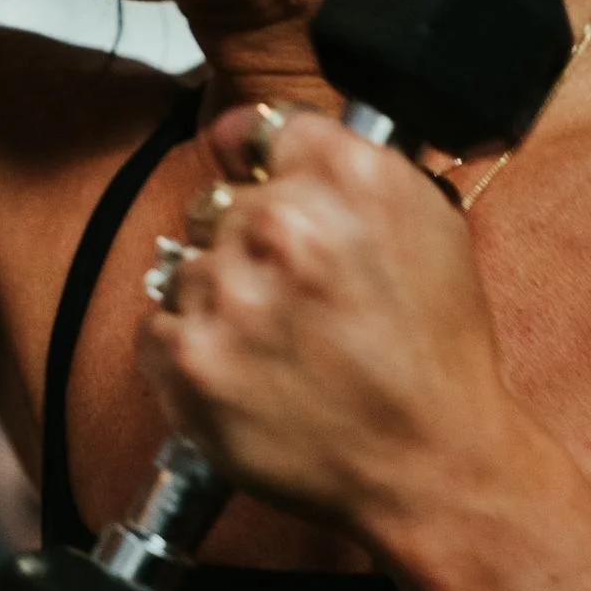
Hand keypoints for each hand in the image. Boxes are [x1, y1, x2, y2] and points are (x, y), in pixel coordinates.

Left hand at [139, 107, 523, 548]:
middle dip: (245, 246)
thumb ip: (348, 167)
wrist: (429, 461)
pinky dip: (191, 352)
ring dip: (219, 302)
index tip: (260, 189)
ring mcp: (231, 291)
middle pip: (217, 203)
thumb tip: (265, 136)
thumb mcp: (429, 226)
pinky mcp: (190, 358)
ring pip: (185, 267)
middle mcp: (285, 223)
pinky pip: (156, 327)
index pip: (255, 129)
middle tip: (294, 300)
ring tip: (278, 348)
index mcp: (348, 176)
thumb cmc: (434, 356)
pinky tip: (247, 374)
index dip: (257, 164)